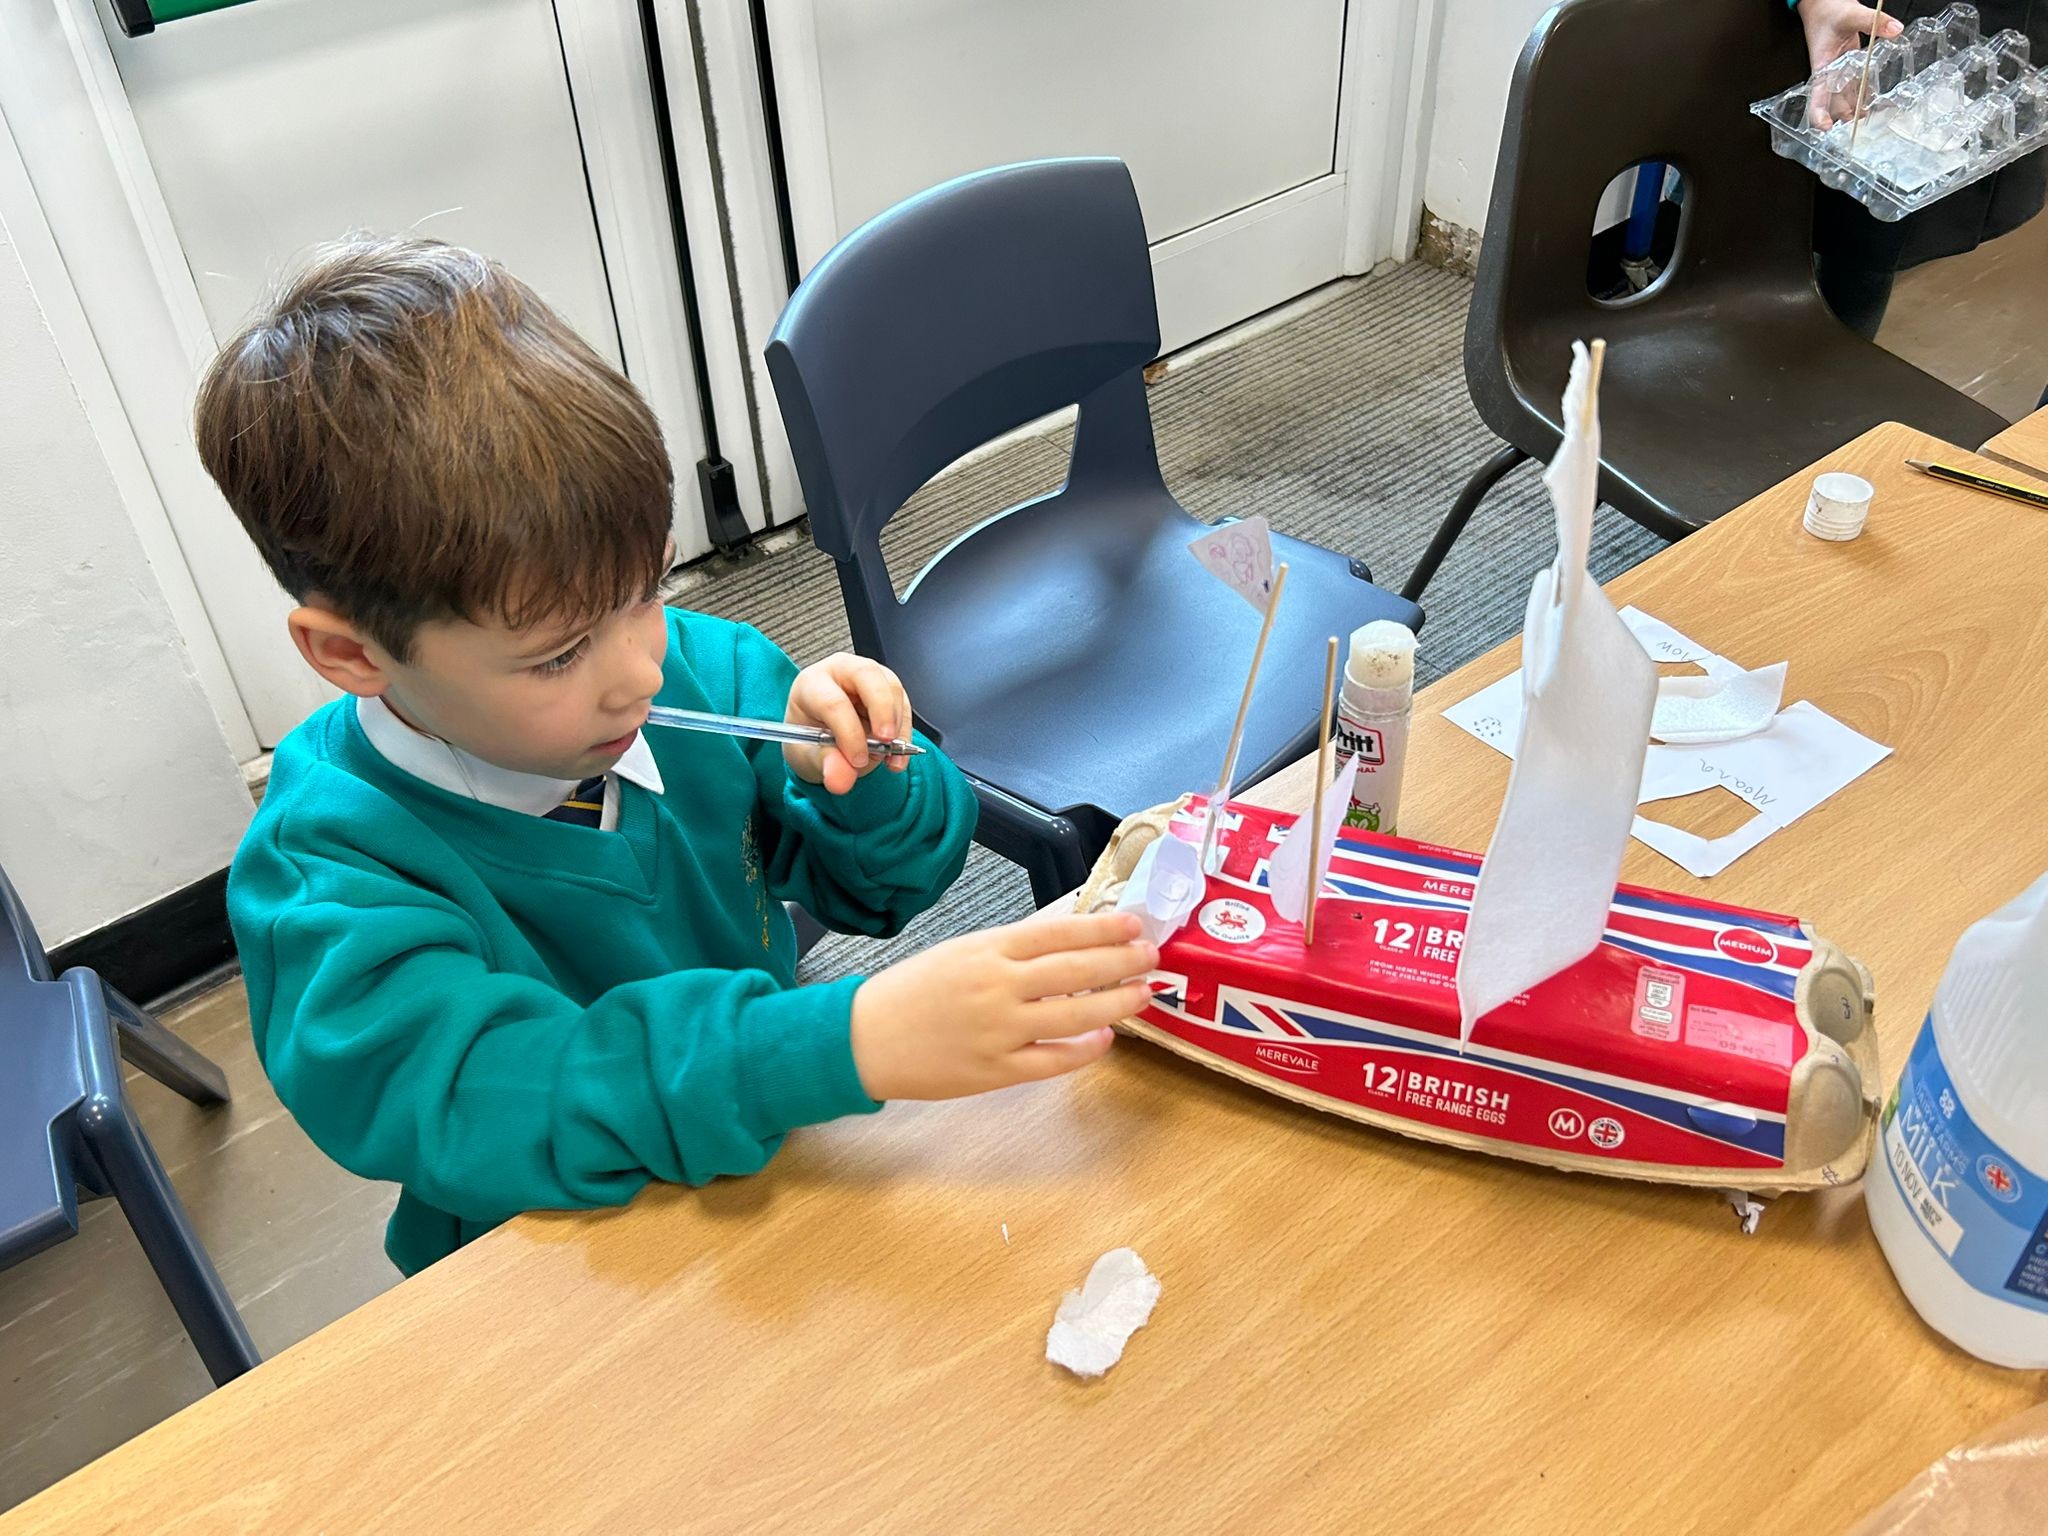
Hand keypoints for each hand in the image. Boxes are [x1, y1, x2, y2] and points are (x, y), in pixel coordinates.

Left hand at [784, 653, 912, 792]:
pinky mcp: (887, 688)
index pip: (833, 701)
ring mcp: (867, 677)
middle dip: (881, 710)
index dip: (849, 732)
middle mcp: (840, 671)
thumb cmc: (810, 740)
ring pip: (891, 688)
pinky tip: (896, 757)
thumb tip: (840, 780)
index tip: (858, 760)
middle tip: (887, 742)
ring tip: (890, 758)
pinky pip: (903, 704)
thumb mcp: (809, 757)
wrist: (820, 740)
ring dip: (897, 725)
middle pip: (867, 675)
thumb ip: (825, 765)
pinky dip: (905, 732)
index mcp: (811, 684)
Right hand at [849, 912, 1156, 1099]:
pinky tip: (1104, 1040)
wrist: (865, 1038)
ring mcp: (998, 1030)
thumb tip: (1069, 938)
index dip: (1102, 927)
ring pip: (1073, 1014)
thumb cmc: (912, 991)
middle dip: (1121, 961)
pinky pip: (1052, 1059)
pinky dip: (1083, 1050)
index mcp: (987, 950)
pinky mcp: (995, 1070)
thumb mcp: (959, 951)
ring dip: (1115, 1003)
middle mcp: (997, 986)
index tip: (1133, 924)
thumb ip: (1011, 948)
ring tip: (1142, 994)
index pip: (1059, 931)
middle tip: (1152, 956)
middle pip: (1075, 970)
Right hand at [1797, 0, 1903, 127]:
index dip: (1819, 114)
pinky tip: (1875, 103)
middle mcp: (1829, 73)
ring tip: (1870, 122)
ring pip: (1846, 97)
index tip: (1825, 128)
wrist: (1823, 4)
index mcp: (1822, 66)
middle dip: (1844, 118)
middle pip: (1834, 103)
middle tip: (1858, 132)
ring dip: (1856, 109)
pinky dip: (1864, 94)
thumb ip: (1874, 21)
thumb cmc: (1827, 12)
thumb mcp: (1851, 14)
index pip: (1817, 96)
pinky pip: (1856, 84)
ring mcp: (1838, 71)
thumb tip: (1895, 29)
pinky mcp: (1847, 65)